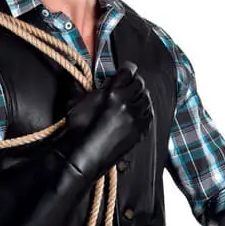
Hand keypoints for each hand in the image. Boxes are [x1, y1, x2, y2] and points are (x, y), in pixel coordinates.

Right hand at [50, 60, 153, 183]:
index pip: (128, 71)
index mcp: (112, 93)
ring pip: (146, 99)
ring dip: (140, 96)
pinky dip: (144, 110)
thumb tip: (88, 77)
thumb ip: (89, 86)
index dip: (128, 68)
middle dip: (134, 82)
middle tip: (129, 83)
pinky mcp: (139, 132)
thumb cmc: (76, 130)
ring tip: (132, 98)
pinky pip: (148, 115)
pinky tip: (138, 111)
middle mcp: (127, 104)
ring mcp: (135, 119)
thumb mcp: (77, 100)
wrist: (82, 156)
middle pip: (140, 84)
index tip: (127, 69)